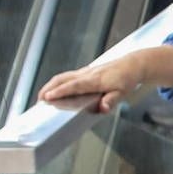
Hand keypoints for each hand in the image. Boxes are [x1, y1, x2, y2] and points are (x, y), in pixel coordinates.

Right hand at [38, 47, 172, 112]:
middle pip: (63, 79)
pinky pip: (68, 76)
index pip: (74, 86)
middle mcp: (87, 74)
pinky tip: (54, 89)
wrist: (132, 64)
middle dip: (49, 88)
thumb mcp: (123, 91)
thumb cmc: (127, 78)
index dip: (60, 91)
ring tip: (43, 96)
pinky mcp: (85, 72)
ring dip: (51, 85)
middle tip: (40, 99)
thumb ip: (112, 100)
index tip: (48, 97)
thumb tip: (103, 108)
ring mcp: (85, 72)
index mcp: (95, 80)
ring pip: (64, 76)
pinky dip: (58, 82)